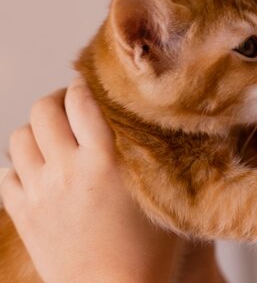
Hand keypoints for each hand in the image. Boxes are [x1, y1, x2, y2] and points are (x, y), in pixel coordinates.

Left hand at [1, 79, 177, 282]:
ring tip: (54, 140)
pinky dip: (21, 167)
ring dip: (36, 132)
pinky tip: (41, 173)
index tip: (91, 87)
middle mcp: (67, 170)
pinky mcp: (24, 215)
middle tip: (70, 109)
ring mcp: (40, 193)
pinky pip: (6, 175)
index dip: (84, 86)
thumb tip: (158, 123)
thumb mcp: (162, 193)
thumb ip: (156, 155)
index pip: (81, 100)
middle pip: (43, 109)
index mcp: (104, 160)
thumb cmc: (149, 250)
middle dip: (56, 101)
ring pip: (18, 138)